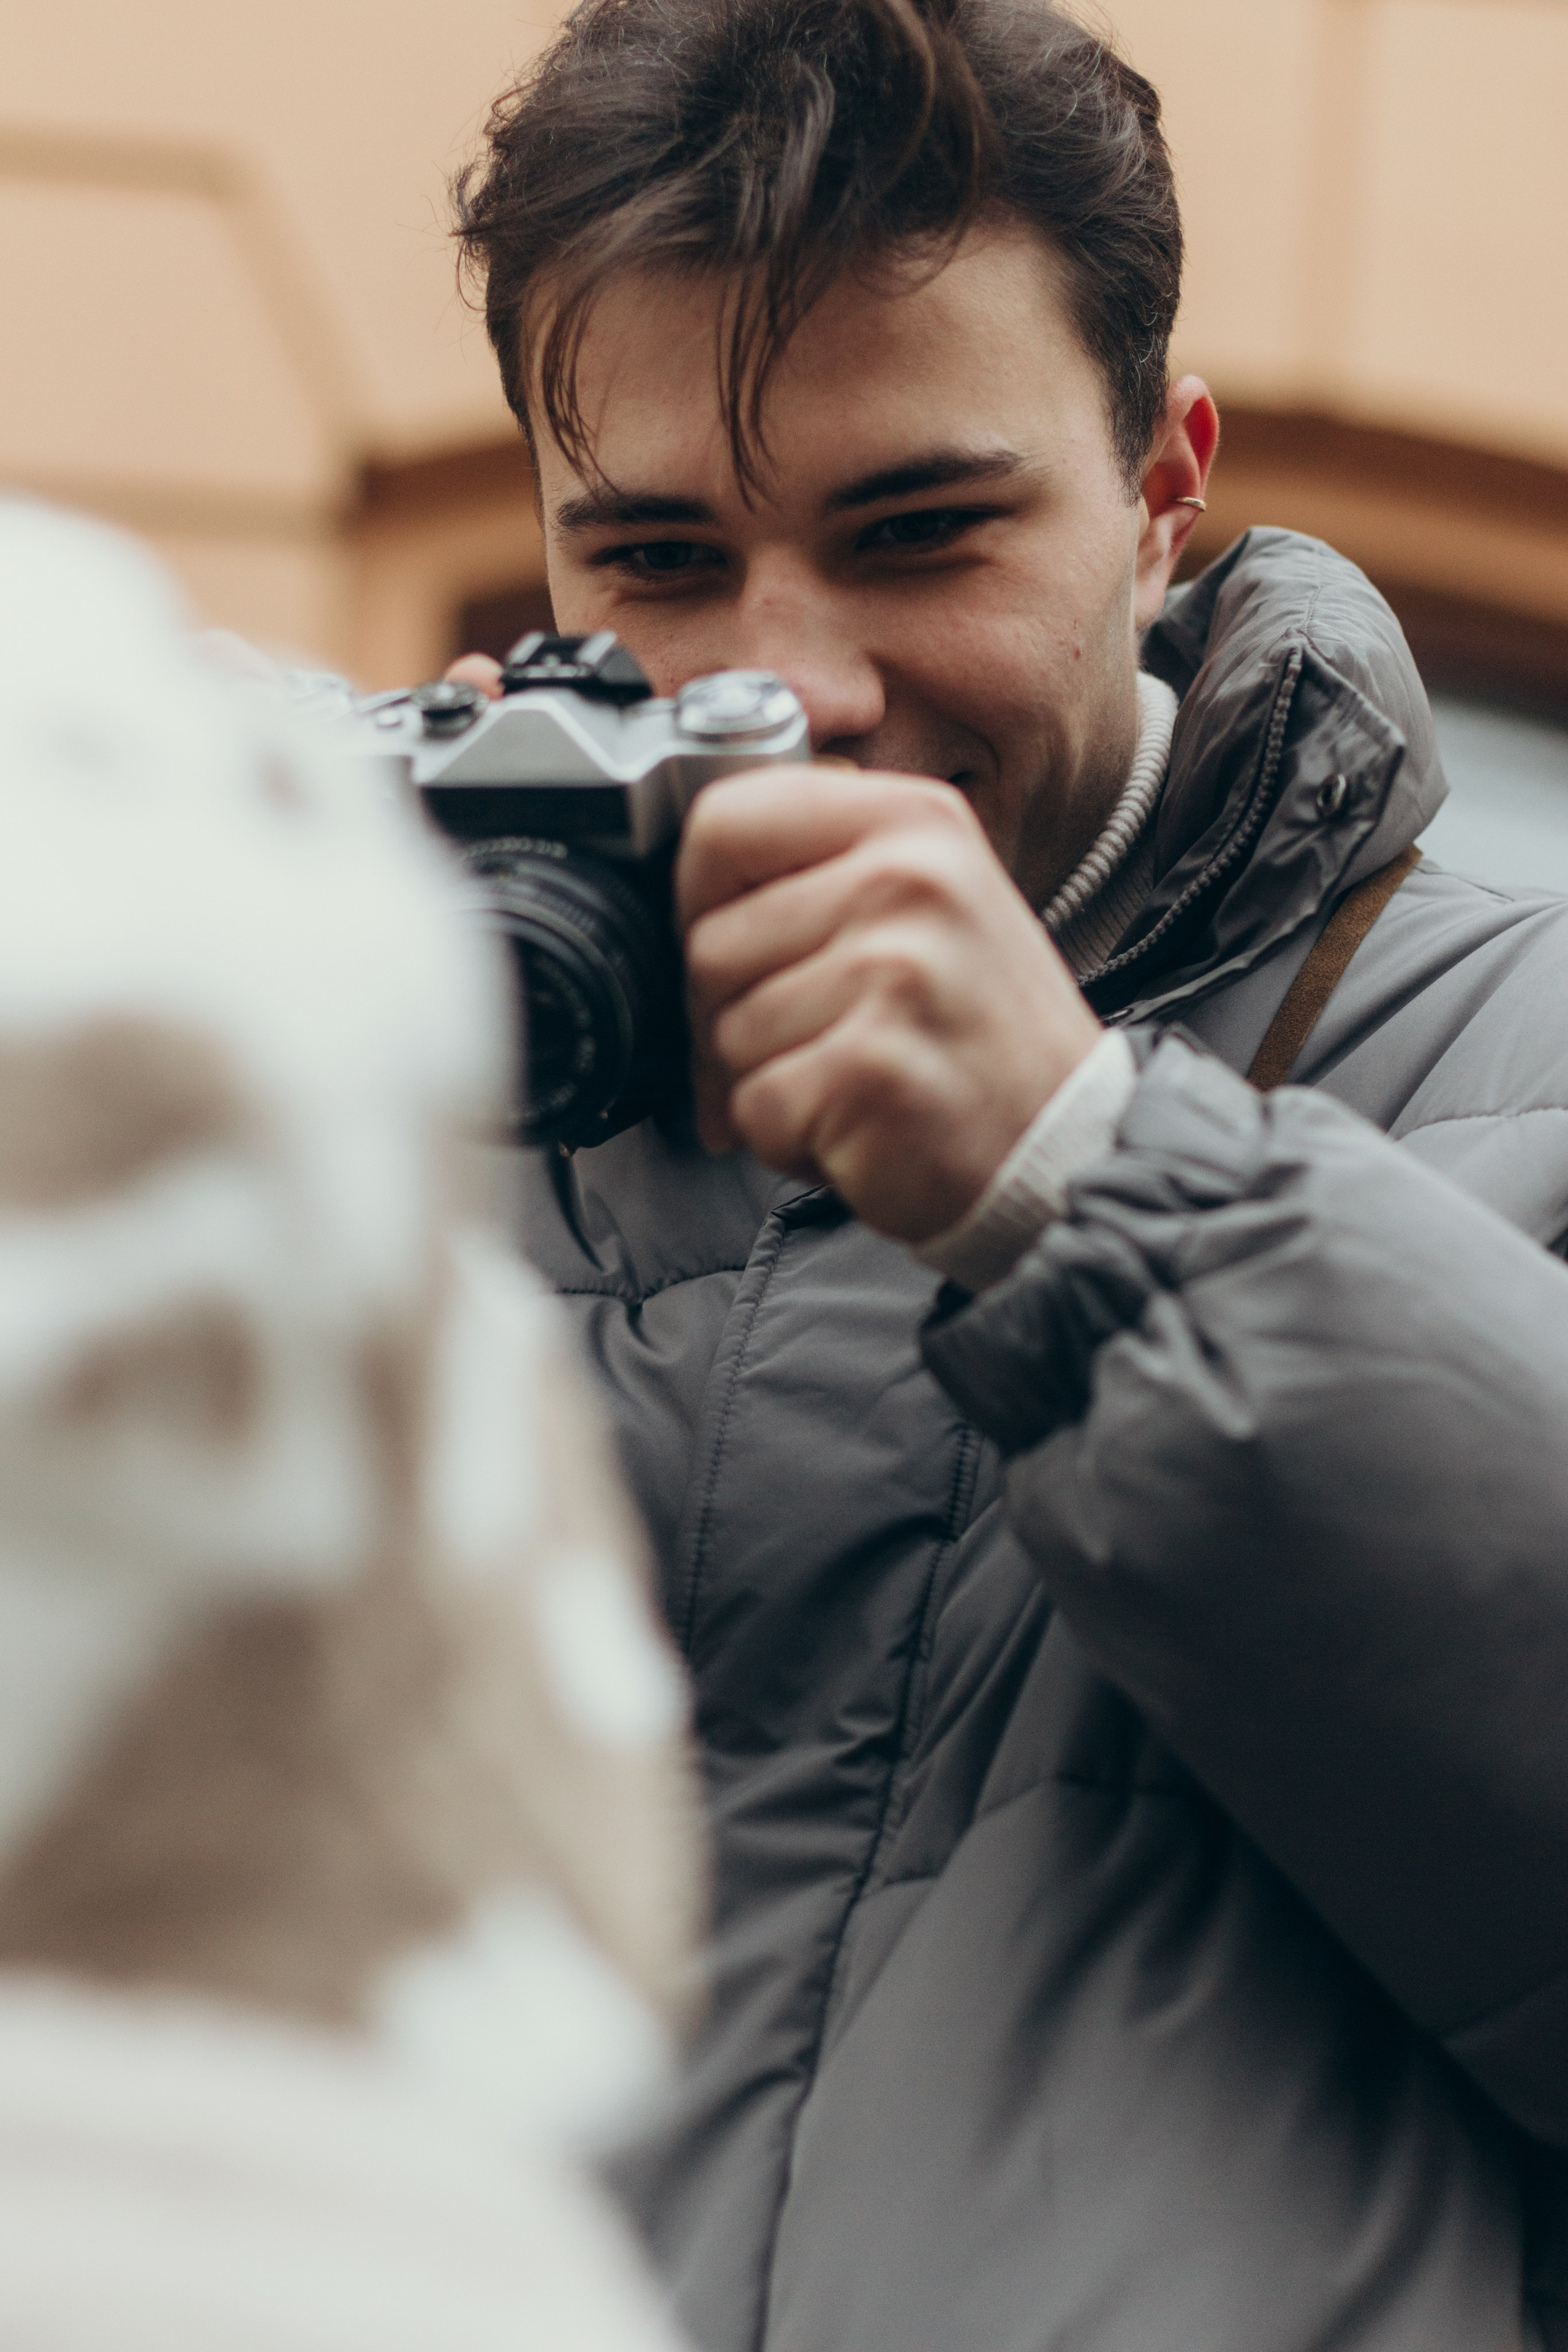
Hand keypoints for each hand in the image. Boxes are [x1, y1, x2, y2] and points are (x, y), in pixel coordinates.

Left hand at [678, 765, 1102, 1243]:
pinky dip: (789, 1140)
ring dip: (768, 1082)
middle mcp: (908, 880)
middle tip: (812, 1044)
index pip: (724, 819)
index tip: (740, 947)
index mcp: (914, 820)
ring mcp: (893, 972)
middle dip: (731, 1015)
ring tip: (853, 1083)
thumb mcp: (926, 905)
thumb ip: (821, 873)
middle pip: (710, 942)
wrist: (1068, 1146)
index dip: (700, 898)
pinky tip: (859, 1127)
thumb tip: (680, 900)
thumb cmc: (981, 1037)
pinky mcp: (872, 1068)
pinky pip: (757, 1105)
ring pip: (725, 1032)